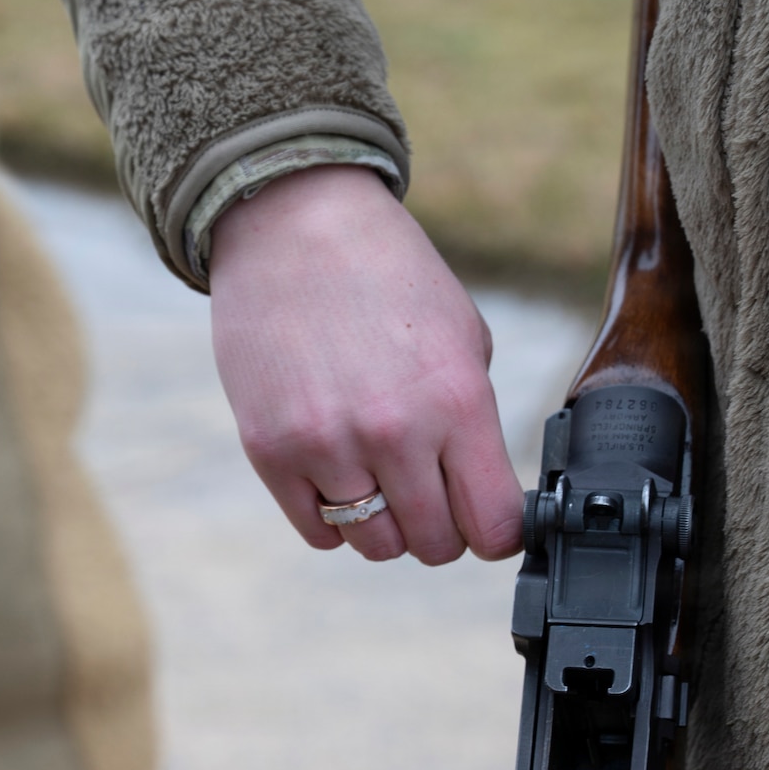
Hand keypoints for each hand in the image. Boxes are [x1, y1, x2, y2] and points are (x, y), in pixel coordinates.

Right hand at [209, 165, 521, 563]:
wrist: (292, 224)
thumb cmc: (386, 277)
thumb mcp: (464, 335)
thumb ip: (475, 420)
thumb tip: (480, 491)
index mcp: (456, 400)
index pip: (494, 526)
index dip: (497, 534)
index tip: (489, 520)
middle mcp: (393, 432)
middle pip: (434, 545)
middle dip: (441, 529)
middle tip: (430, 492)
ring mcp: (327, 446)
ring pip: (375, 546)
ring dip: (385, 523)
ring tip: (379, 475)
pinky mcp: (271, 452)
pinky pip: (319, 532)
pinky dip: (334, 517)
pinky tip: (339, 473)